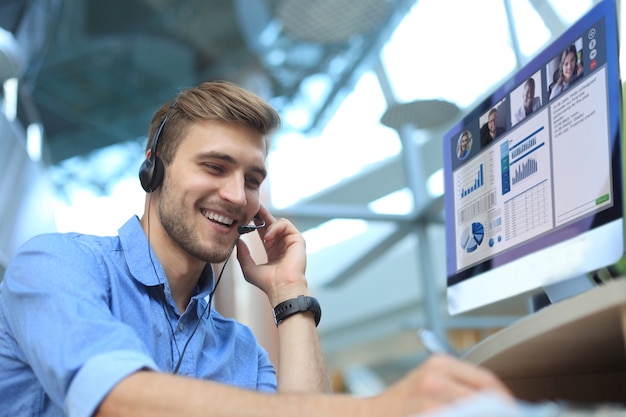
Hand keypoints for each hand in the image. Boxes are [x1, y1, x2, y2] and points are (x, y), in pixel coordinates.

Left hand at [236, 205, 308, 305]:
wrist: (281, 288)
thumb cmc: (267, 282)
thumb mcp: (249, 268)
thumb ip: (243, 255)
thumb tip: (238, 241)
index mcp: (273, 250)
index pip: (264, 231)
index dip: (256, 222)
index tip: (245, 216)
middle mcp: (282, 244)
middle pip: (272, 222)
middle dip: (261, 214)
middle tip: (251, 207)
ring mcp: (291, 241)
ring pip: (279, 222)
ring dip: (268, 225)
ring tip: (262, 236)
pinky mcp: (298, 239)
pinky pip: (285, 224)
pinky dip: (275, 228)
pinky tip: (268, 237)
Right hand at [366, 355, 512, 416]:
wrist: (368, 416)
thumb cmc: (403, 404)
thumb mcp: (431, 383)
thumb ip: (462, 389)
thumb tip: (502, 406)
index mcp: (440, 364)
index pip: (487, 381)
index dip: (506, 401)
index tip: (514, 411)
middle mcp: (433, 378)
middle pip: (483, 401)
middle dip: (497, 414)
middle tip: (507, 416)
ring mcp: (426, 400)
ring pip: (471, 412)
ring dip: (482, 416)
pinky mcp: (422, 414)